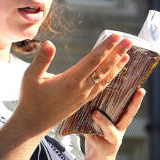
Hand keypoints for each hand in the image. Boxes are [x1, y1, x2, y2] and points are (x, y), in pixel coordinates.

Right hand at [0, 34, 131, 159]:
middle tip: (130, 41)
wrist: (34, 123)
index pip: (93, 60)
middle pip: (104, 68)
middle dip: (118, 53)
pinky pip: (101, 87)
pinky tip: (115, 72)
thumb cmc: (30, 98)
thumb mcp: (30, 77)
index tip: (117, 36)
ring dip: (117, 65)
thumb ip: (41, 60)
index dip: (106, 47)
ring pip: (105, 78)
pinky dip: (110, 77)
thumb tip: (49, 43)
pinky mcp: (83, 101)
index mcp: (71, 80)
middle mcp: (81, 88)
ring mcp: (84, 96)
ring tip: (128, 54)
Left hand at [83, 87, 144, 159]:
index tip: (140, 86)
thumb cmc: (96, 143)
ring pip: (111, 130)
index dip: (134, 98)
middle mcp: (119, 132)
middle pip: (129, 116)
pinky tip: (82, 128)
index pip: (129, 109)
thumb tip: (85, 100)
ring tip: (95, 113)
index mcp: (120, 125)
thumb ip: (94, 116)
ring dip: (103, 122)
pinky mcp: (103, 150)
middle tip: (141, 91)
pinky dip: (88, 133)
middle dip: (135, 103)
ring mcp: (113, 142)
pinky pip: (96, 140)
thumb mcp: (96, 127)